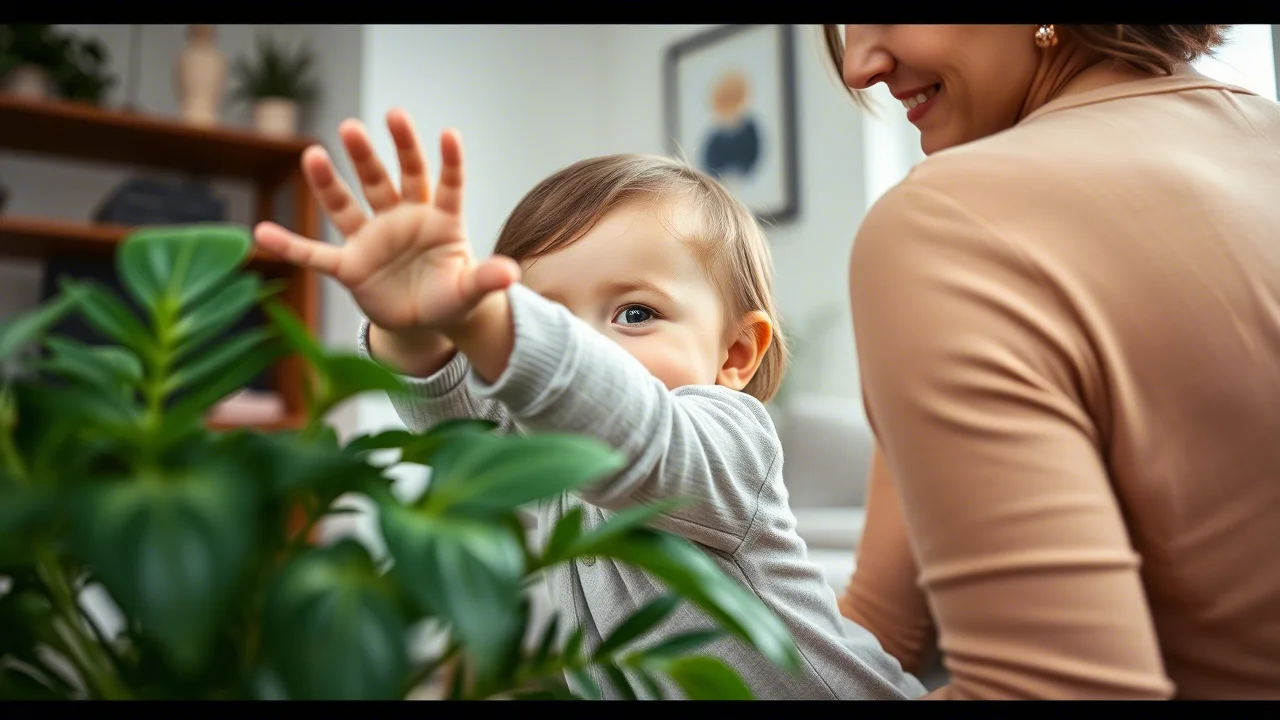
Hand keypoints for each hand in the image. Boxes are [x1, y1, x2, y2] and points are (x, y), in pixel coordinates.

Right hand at [254, 110, 520, 335]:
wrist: (428, 318)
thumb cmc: (453, 295)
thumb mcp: (471, 290)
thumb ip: (486, 278)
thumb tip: (511, 273)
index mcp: (440, 220)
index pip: (446, 184)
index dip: (449, 162)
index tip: (449, 134)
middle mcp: (403, 219)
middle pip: (390, 179)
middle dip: (377, 153)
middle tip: (359, 125)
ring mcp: (373, 239)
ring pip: (349, 204)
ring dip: (330, 181)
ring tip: (313, 154)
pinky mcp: (351, 265)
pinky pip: (316, 254)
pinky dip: (290, 246)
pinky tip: (261, 232)